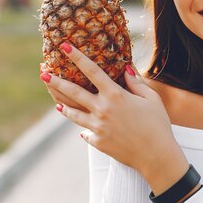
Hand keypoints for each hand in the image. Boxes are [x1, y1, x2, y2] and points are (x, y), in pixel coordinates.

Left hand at [39, 42, 183, 177]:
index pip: (92, 70)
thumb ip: (136, 83)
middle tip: (43, 74)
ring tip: (57, 103)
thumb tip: (125, 68)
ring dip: (64, 106)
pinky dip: (84, 130)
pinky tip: (82, 129)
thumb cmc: (158, 124)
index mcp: (115, 95)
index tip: (64, 46)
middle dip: (56, 81)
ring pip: (73, 114)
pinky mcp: (97, 142)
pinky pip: (86, 133)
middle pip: (73, 92)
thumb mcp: (151, 99)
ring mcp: (97, 127)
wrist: (156, 155)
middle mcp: (102, 109)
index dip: (77, 56)